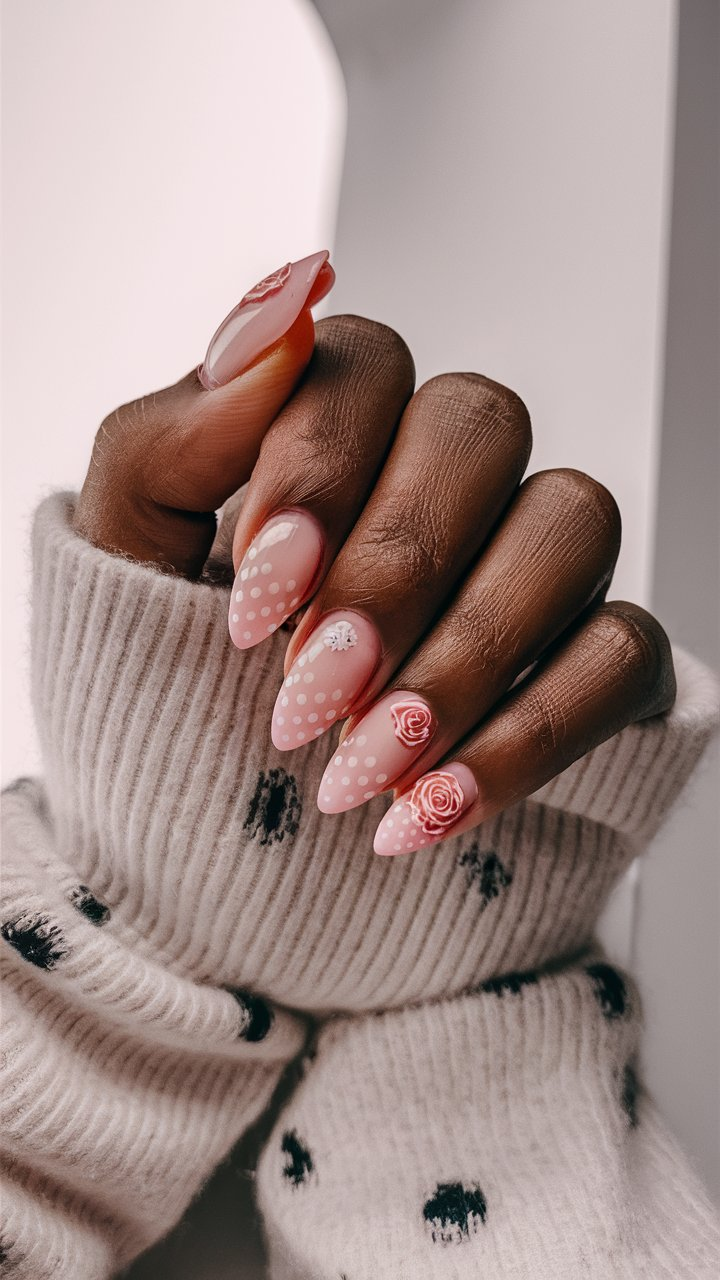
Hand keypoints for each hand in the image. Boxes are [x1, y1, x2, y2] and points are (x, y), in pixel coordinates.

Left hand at [75, 254, 675, 853]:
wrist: (214, 813)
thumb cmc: (172, 665)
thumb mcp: (129, 564)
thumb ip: (172, 439)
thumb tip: (277, 315)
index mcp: (339, 425)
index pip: (367, 365)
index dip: (319, 469)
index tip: (261, 593)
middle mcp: (451, 471)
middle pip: (481, 428)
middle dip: (394, 568)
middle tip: (310, 691)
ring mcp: (536, 558)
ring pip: (570, 522)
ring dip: (465, 653)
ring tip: (362, 761)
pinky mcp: (596, 653)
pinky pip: (620, 653)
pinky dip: (529, 736)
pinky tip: (428, 804)